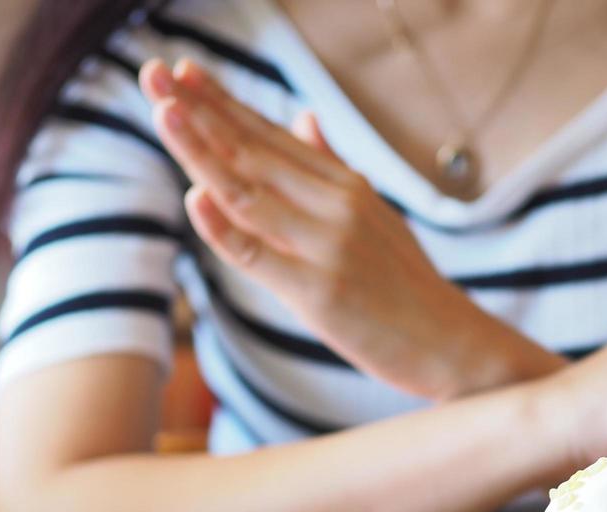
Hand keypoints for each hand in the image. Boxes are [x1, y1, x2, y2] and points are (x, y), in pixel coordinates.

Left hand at [140, 58, 535, 400]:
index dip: (222, 103)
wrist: (454, 344)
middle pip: (254, 152)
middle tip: (152, 72)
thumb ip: (332, 168)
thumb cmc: (408, 288)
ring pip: (250, 192)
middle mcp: (336, 205)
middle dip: (199, 112)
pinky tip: (194, 197)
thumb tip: (303, 116)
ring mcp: (328, 246)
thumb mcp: (375, 215)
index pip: (270, 136)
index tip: (179, 71)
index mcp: (345, 186)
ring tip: (163, 112)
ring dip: (202, 150)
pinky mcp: (320, 292)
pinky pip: (261, 255)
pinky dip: (225, 227)